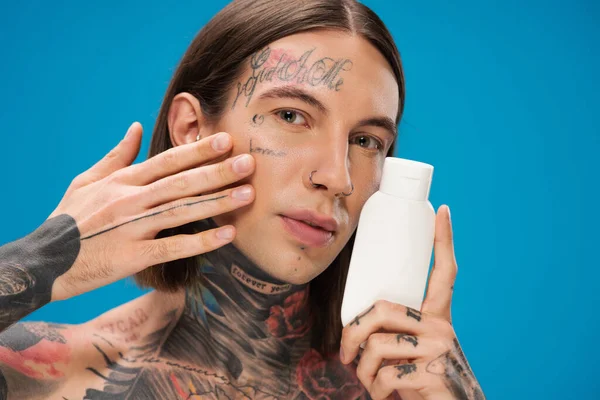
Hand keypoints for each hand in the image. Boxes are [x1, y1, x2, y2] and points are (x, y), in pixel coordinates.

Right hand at [48, 122, 255, 300]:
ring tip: (248, 195)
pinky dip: (201, 242)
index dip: (197, 150)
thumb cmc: (69, 219)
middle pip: (181, 183)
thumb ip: (117, 155)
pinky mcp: (133, 257)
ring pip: (182, 211)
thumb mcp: (87, 181)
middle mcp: (130, 201)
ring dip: (217, 203)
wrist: (45, 261)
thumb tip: (138, 127)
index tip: (226, 140)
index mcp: (122, 181)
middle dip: (217, 172)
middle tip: (249, 163)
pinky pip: (173, 247)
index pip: (167, 161)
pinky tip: (227, 236)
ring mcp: (132, 228)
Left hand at [340, 205, 484, 399]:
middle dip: (353, 333)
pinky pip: (385, 373)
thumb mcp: (409, 353)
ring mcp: (440, 348)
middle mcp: (442, 327)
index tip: (443, 210)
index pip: (445, 272)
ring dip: (362, 370)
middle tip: (347, 354)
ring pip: (377, 343)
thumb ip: (393, 335)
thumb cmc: (420, 382)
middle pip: (383, 309)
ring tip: (368, 381)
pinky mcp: (434, 372)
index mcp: (438, 318)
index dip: (443, 240)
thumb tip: (354, 334)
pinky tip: (384, 395)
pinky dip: (374, 389)